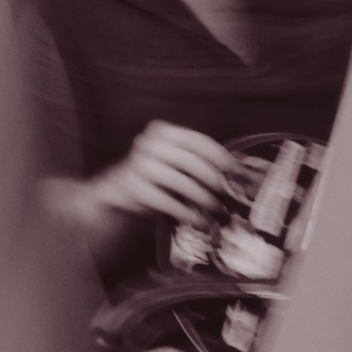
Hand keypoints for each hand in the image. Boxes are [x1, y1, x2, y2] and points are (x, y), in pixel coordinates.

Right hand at [97, 120, 238, 227]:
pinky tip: (197, 219)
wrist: (116, 190)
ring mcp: (140, 165)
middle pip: (192, 162)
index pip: (198, 141)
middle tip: (226, 195)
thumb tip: (234, 171)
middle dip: (214, 181)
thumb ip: (196, 160)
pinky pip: (168, 202)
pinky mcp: (135, 188)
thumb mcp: (173, 159)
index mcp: (162, 131)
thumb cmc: (154, 176)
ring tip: (215, 210)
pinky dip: (186, 213)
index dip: (220, 156)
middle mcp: (149, 144)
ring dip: (203, 199)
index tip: (235, 171)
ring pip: (182, 183)